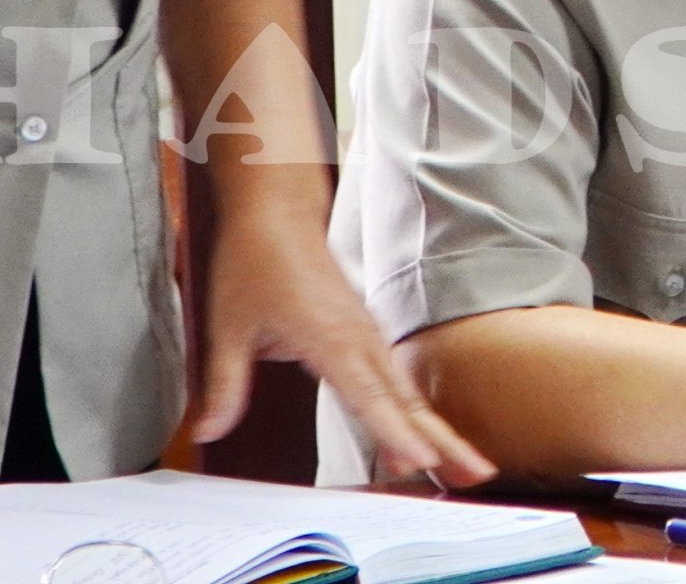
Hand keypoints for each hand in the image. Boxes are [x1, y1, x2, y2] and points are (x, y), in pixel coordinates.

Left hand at [197, 206, 493, 487]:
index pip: (367, 394)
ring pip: (407, 391)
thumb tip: (209, 429)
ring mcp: (367, 335)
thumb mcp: (228, 326)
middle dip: (444, 438)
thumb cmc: (255, 261)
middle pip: (406, 398)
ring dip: (437, 429)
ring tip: (465, 466)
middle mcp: (358, 338)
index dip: (393, 430)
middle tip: (477, 472)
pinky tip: (420, 437)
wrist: (278, 213)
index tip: (420, 459)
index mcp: (329, 337)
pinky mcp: (365, 335)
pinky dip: (413, 411)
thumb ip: (225, 384)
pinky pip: (396, 380)